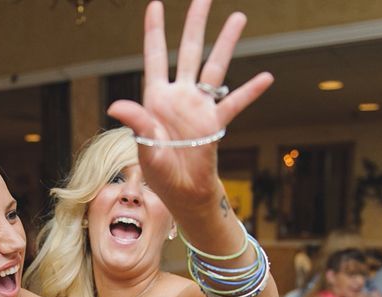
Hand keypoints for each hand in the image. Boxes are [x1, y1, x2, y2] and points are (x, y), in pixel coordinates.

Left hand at [107, 0, 273, 207]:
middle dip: (195, 23)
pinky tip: (266, 77)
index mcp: (156, 99)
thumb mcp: (145, 149)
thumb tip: (115, 105)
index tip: (155, 4)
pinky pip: (235, 103)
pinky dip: (250, 91)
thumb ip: (137, 124)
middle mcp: (179, 96)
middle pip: (188, 51)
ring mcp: (199, 106)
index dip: (154, 31)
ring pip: (215, 67)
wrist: (184, 193)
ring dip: (226, 43)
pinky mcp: (216, 123)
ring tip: (238, 17)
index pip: (155, 57)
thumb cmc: (160, 173)